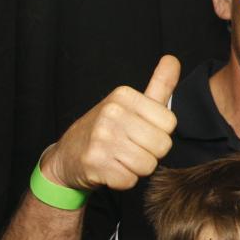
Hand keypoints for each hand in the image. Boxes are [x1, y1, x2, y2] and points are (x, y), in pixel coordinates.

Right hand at [41, 55, 179, 190]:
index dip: (159, 133)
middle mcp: (112, 112)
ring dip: (137, 168)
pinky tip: (109, 169)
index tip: (140, 131)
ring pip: (148, 165)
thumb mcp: (131, 104)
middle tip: (129, 147)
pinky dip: (123, 180)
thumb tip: (173, 59)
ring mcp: (101, 137)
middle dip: (150, 153)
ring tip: (119, 158)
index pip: (170, 123)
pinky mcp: (95, 162)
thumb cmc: (107, 130)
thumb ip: (158, 86)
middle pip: (163, 145)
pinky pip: (130, 180)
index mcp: (124, 96)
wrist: (67, 156)